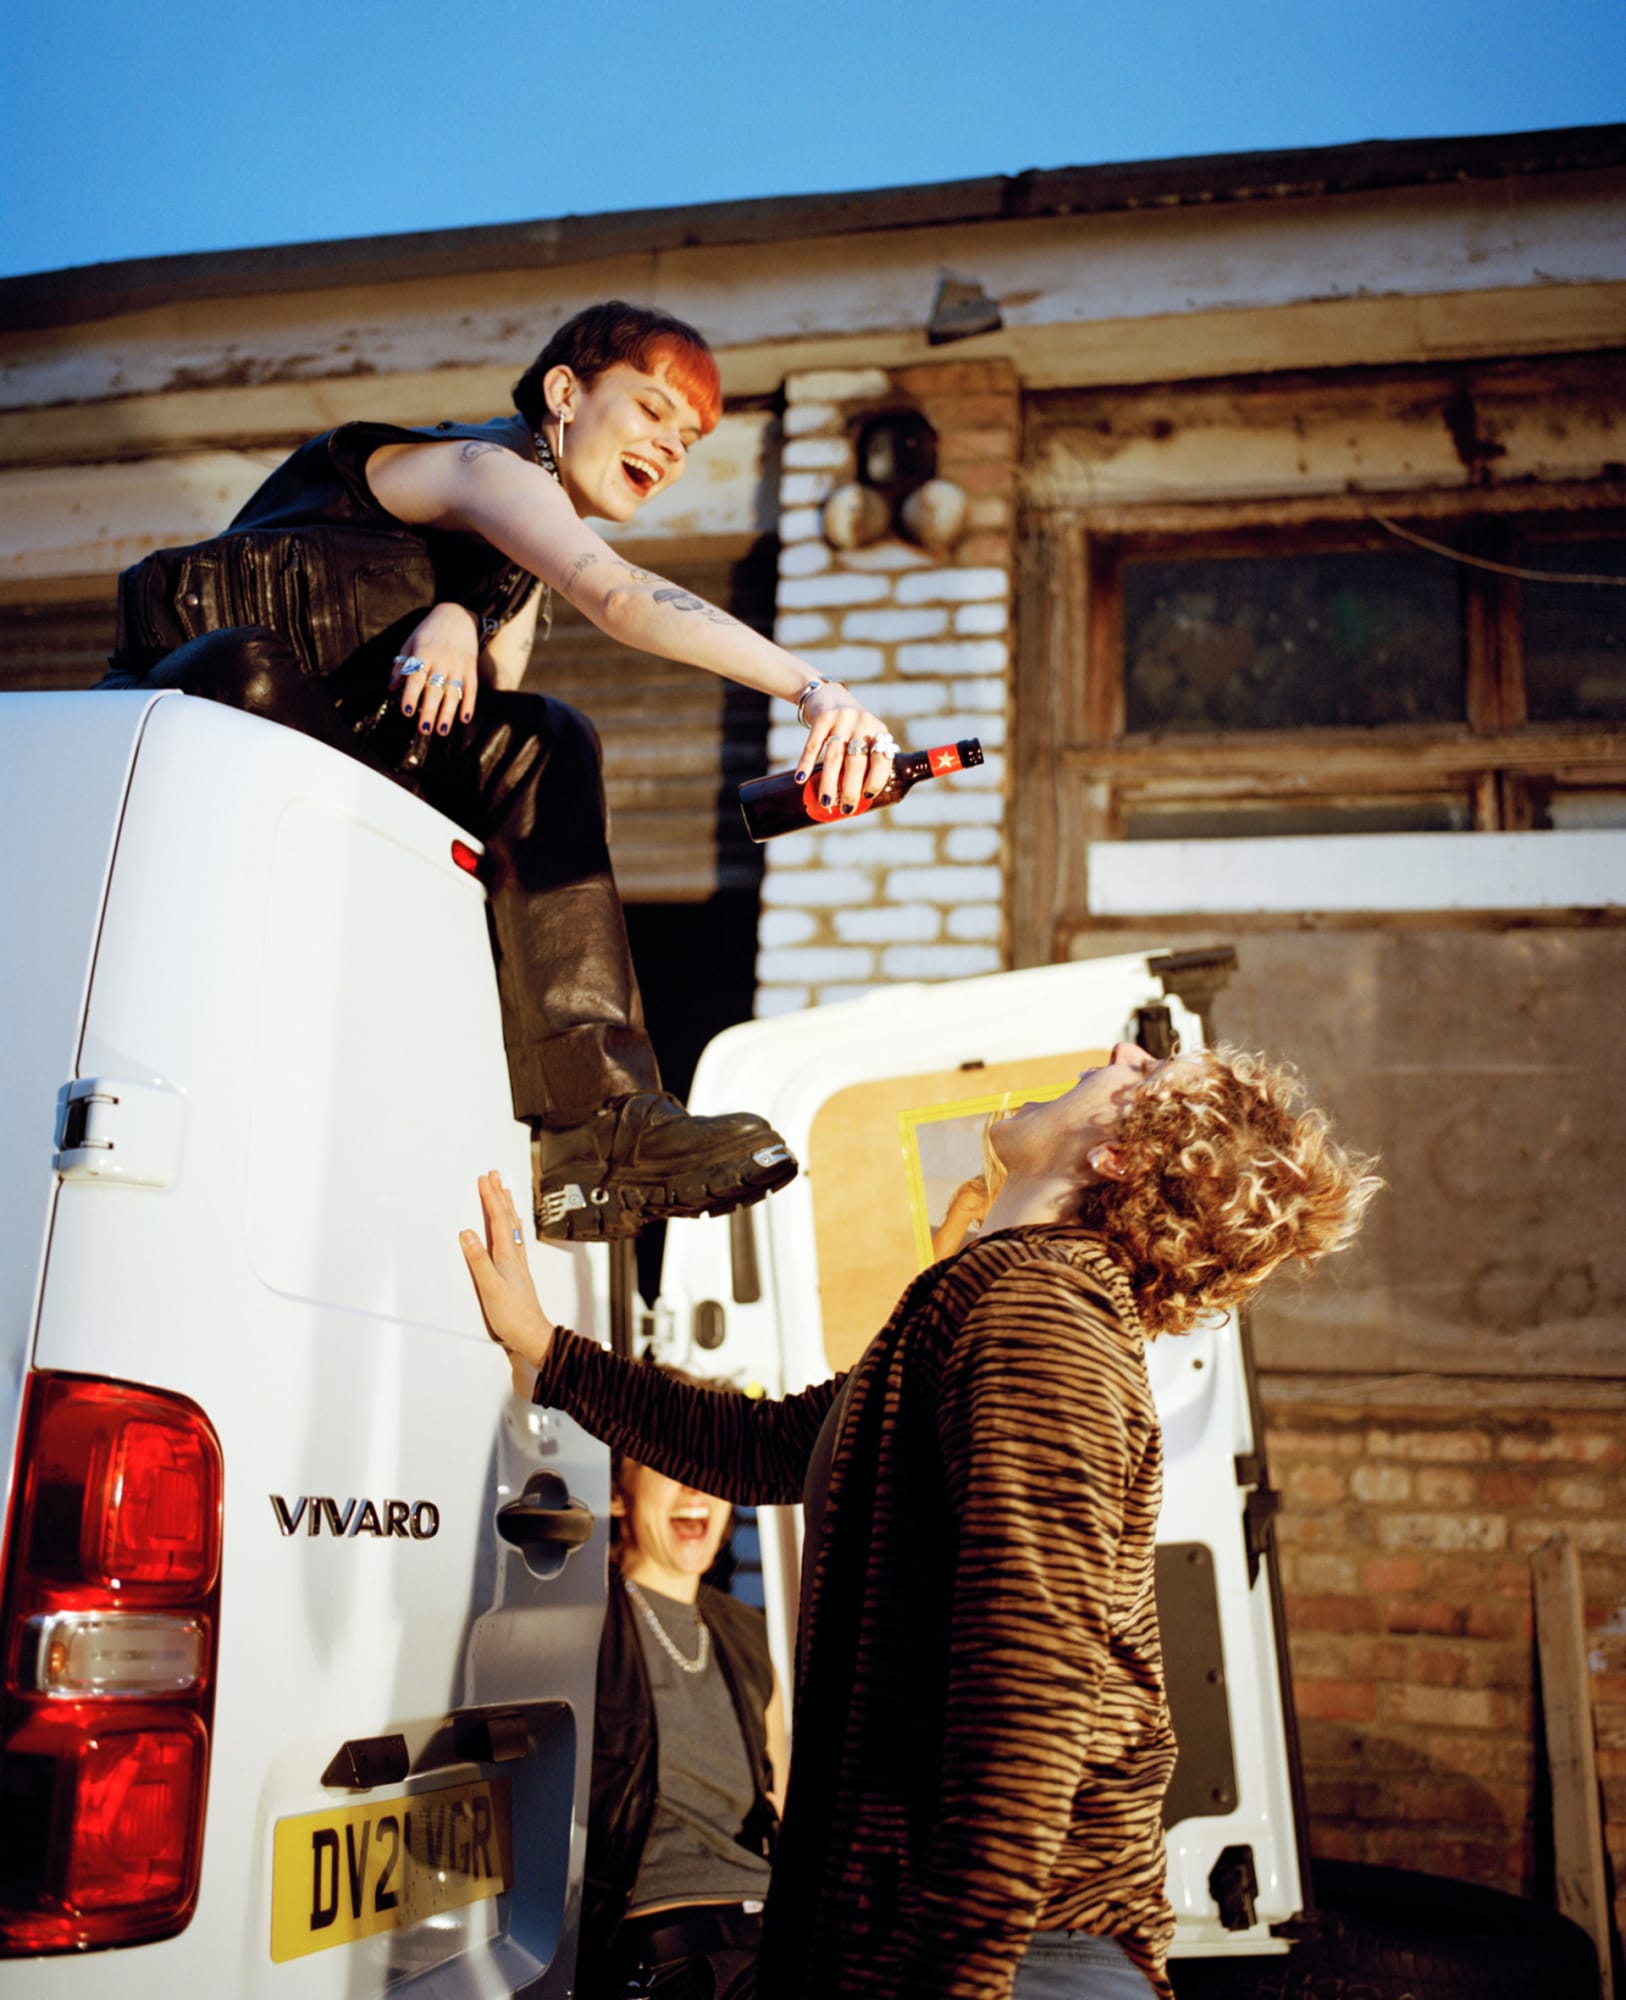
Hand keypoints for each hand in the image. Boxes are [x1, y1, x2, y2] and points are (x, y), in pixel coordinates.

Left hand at [392, 603, 480, 735]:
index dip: (411, 695)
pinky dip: (469, 704)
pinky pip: (471, 688)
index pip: (416, 677)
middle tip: (423, 729)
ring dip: (448, 713)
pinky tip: (465, 719)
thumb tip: (392, 688)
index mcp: (423, 653)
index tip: (407, 712)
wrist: (457, 615)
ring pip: (453, 692)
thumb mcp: (410, 642)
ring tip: (441, 731)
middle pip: (435, 689)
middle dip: (429, 710)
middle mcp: (441, 660)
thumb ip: (401, 666)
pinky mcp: (471, 667)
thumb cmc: (428, 631)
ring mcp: (458, 665)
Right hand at [460, 1171, 555, 1369]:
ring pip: (513, 1227)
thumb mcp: (490, 1287)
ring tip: (505, 1192)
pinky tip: (513, 1228)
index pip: (498, 1220)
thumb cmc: (513, 1315)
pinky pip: (515, 1239)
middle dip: (500, 1195)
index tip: (484, 1179)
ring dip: (507, 1207)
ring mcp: (518, 1263)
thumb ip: (478, 1260)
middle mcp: (515, 1255)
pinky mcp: (517, 1272)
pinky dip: (511, 1225)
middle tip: (495, 1175)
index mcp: (508, 1255)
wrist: (532, 1334)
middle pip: (508, 1218)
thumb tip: (467, 1234)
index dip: (491, 1198)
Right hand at [796, 682, 897, 813]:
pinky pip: (812, 745)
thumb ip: (865, 761)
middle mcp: (863, 724)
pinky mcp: (822, 717)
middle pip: (856, 762)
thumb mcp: (865, 737)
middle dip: (850, 789)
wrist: (828, 695)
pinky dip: (805, 763)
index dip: (875, 780)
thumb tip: (856, 800)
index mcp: (878, 732)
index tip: (866, 797)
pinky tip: (801, 779)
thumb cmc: (849, 728)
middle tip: (845, 808)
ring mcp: (842, 719)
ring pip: (833, 757)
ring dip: (828, 783)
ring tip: (825, 802)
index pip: (881, 760)